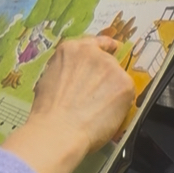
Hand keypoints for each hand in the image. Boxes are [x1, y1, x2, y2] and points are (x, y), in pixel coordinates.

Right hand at [1, 36, 134, 172]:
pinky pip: (126, 93)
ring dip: (112, 91)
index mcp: (71, 50)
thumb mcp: (48, 79)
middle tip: (96, 96)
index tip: (110, 49)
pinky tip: (105, 115)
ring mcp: (110, 67)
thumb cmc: (48, 112)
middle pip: (107, 61)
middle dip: (104, 77)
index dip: (103, 47)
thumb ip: (66, 71)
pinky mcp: (125, 84)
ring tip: (97, 110)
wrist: (59, 130)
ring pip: (117, 78)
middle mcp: (93, 53)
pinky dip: (120, 104)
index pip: (94, 42)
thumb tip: (74, 77)